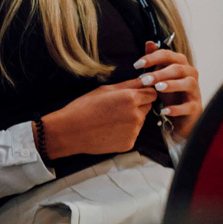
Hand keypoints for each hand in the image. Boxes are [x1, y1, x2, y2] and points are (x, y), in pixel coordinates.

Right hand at [42, 79, 157, 158]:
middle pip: (147, 107)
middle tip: (117, 107)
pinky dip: (124, 132)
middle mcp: (136, 115)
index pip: (152, 93)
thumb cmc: (84, 107)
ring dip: (131, 119)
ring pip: (140, 121)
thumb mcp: (104, 90)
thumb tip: (145, 80)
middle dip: (137, 105)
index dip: (143, 93)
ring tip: (110, 119)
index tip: (134, 95)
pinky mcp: (129, 143)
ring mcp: (134, 131)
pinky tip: (109, 130)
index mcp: (131, 98)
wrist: (70, 131)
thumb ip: (128, 84)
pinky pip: (132, 134)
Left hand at [134, 41, 201, 137]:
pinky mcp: (195, 106)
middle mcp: (190, 74)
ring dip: (172, 85)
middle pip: (177, 69)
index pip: (167, 55)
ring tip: (157, 88)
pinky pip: (189, 106)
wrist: (181, 114)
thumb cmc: (169, 91)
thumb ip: (155, 59)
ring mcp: (195, 90)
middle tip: (143, 79)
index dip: (152, 58)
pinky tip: (165, 111)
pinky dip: (177, 108)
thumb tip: (149, 43)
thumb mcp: (159, 74)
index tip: (136, 65)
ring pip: (187, 83)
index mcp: (180, 64)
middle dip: (159, 73)